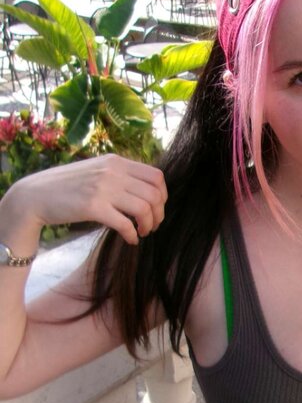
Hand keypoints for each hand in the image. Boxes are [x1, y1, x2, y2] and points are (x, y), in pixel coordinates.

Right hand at [5, 154, 166, 245]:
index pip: (156, 176)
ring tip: (142, 233)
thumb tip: (146, 192)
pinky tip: (130, 240)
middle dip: (158, 214)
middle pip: (154, 194)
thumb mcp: (96, 171)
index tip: (156, 209)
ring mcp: (103, 188)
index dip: (163, 196)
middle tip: (151, 226)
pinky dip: (132, 235)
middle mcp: (112, 172)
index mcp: (116, 162)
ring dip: (148, 225)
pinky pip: (125, 224)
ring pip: (144, 209)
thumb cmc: (68, 187)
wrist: (36, 195)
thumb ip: (119, 176)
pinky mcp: (93, 207)